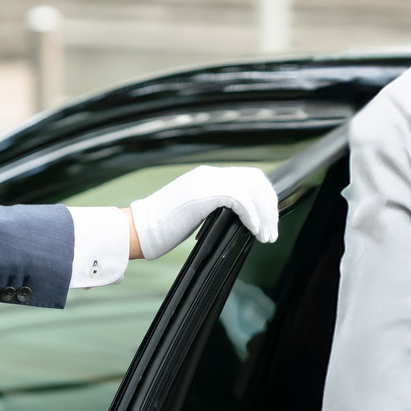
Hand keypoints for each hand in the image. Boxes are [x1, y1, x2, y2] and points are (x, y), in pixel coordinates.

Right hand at [128, 165, 277, 259]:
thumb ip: (215, 207)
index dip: (264, 197)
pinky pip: (240, 200)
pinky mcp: (205, 194)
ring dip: (264, 214)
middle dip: (269, 206)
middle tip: (272, 232)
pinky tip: (254, 231)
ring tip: (266, 236)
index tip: (269, 219)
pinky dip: (252, 216)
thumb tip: (240, 220)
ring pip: (252, 189)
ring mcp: (207, 182)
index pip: (247, 177)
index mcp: (207, 177)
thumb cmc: (163, 228)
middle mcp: (209, 174)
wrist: (139, 229)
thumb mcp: (194, 211)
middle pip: (255, 180)